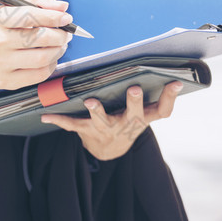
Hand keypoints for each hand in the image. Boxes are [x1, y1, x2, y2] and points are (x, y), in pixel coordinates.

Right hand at [0, 0, 72, 89]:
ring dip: (58, 51)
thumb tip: (62, 6)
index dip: (53, 17)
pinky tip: (49, 58)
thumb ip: (39, 2)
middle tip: (65, 34)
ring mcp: (1, 63)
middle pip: (39, 38)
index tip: (66, 18)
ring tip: (59, 46)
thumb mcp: (12, 9)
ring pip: (42, 58)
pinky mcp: (7, 81)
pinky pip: (39, 74)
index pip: (30, 16)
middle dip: (59, 36)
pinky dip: (51, 65)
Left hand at [41, 81, 182, 160]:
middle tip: (134, 89)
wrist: (108, 151)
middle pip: (134, 114)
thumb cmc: (125, 122)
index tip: (175, 82)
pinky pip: (72, 125)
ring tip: (90, 101)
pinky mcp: (87, 131)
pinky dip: (58, 119)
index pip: (162, 110)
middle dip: (134, 102)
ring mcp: (106, 129)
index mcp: (142, 118)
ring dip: (97, 111)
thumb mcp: (142, 114)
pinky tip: (46, 115)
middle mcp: (127, 124)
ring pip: (103, 120)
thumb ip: (151, 95)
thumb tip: (166, 70)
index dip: (170, 98)